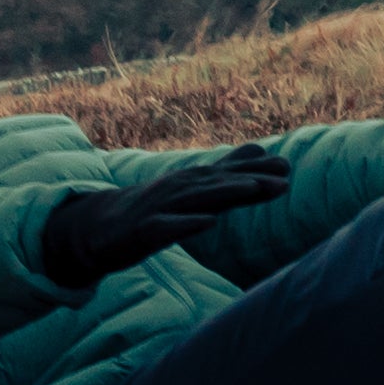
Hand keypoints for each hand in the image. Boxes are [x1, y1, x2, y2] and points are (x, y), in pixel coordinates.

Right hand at [35, 142, 296, 288]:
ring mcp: (159, 210)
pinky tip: (207, 223)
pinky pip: (166, 228)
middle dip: (250, 180)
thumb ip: (226, 173)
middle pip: (217, 184)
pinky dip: (187, 224)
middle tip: (283, 179)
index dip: (256, 171)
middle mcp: (176, 191)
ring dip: (224, 193)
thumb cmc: (150, 210)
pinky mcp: (142, 232)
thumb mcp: (190, 191)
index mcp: (189, 184)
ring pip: (195, 200)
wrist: (96, 230)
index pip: (226, 175)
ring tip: (252, 190)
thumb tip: (261, 151)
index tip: (288, 168)